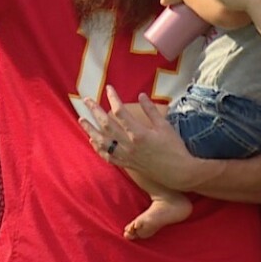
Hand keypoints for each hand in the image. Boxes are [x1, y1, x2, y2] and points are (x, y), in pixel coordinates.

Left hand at [78, 86, 208, 191]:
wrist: (179, 173)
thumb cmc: (175, 148)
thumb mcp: (165, 127)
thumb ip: (151, 111)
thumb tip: (141, 95)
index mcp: (139, 134)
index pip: (120, 112)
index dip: (113, 98)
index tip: (109, 88)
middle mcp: (129, 145)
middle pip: (106, 125)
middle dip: (95, 111)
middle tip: (86, 100)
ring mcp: (126, 156)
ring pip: (103, 142)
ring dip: (90, 130)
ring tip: (82, 120)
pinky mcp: (127, 164)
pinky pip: (108, 157)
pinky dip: (98, 149)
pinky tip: (92, 141)